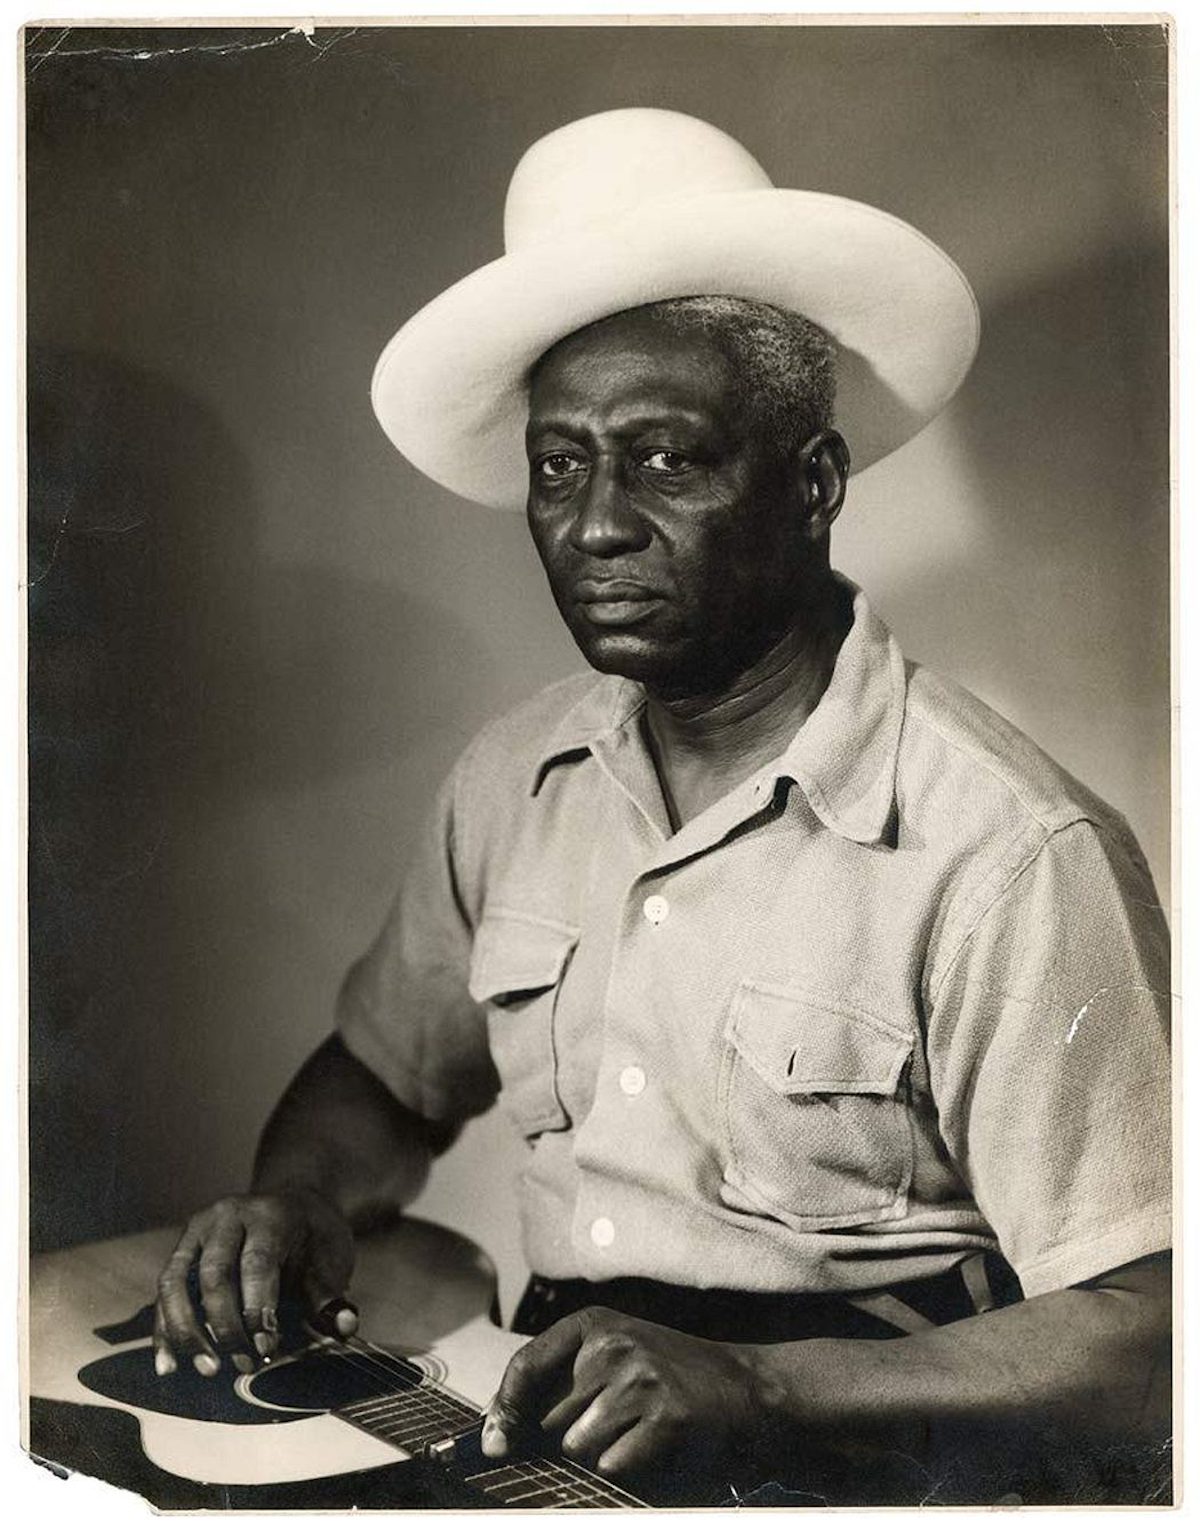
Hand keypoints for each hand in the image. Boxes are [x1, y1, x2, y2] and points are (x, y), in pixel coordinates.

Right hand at [154, 1188, 355, 1378]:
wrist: (294, 1202)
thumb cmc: (313, 1237)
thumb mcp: (330, 1258)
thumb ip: (331, 1296)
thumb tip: (345, 1326)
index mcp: (270, 1214)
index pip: (257, 1264)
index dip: (258, 1310)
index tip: (267, 1350)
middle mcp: (228, 1215)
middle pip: (214, 1273)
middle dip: (225, 1325)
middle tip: (243, 1366)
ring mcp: (199, 1229)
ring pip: (176, 1281)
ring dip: (186, 1330)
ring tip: (207, 1369)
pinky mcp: (181, 1248)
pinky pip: (164, 1290)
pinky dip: (164, 1328)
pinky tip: (168, 1365)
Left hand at [481, 1306, 764, 1481]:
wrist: (742, 1387)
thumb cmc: (665, 1377)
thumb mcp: (610, 1358)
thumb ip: (556, 1384)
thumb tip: (497, 1433)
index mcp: (593, 1325)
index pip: (526, 1366)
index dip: (504, 1411)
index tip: (494, 1446)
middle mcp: (612, 1345)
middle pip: (548, 1421)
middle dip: (564, 1440)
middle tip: (607, 1431)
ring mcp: (640, 1378)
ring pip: (577, 1447)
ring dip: (597, 1457)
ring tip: (633, 1435)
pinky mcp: (665, 1417)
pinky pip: (611, 1466)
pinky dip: (626, 1470)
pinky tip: (653, 1448)